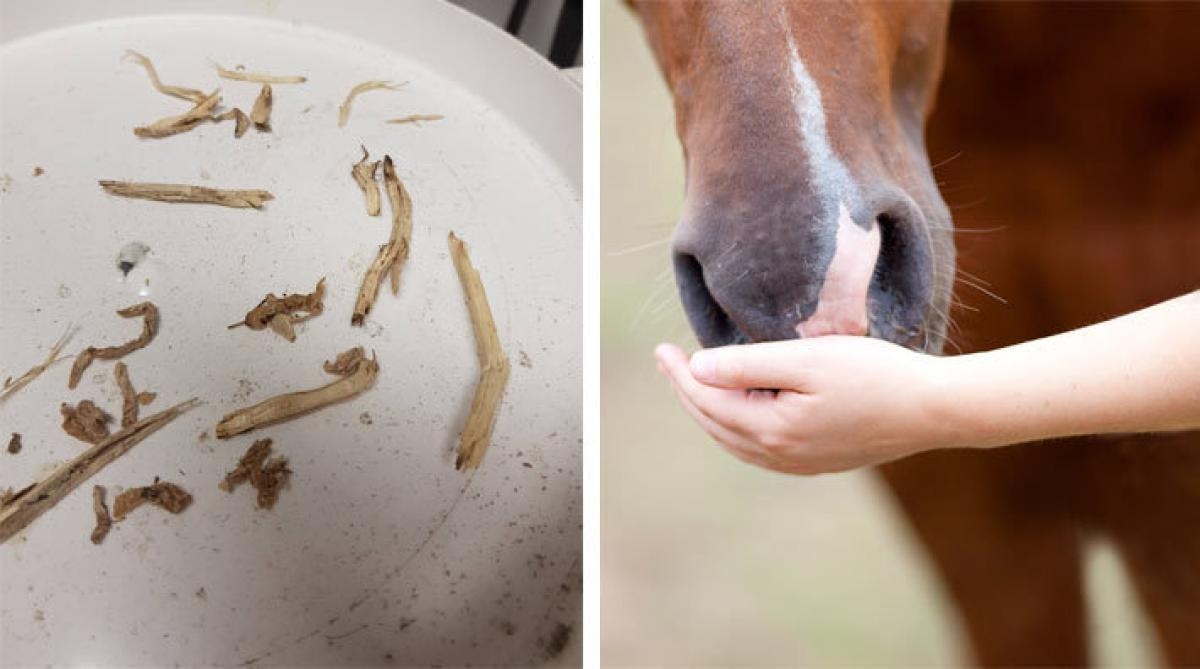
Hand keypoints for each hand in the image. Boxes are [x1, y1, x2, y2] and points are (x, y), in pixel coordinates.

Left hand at [654, 337, 955, 474]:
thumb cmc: (875, 375)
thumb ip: (748, 365)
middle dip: (688, 392)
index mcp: (771, 429)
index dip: (679, 374)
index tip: (662, 348)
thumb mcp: (807, 359)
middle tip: (669, 361)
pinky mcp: (819, 462)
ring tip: (695, 382)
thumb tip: (697, 369)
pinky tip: (740, 410)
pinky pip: (760, 449)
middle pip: (714, 423)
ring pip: (735, 440)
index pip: (707, 401)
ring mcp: (800, 463)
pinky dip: (737, 427)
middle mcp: (780, 455)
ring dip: (710, 412)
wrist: (934, 410)